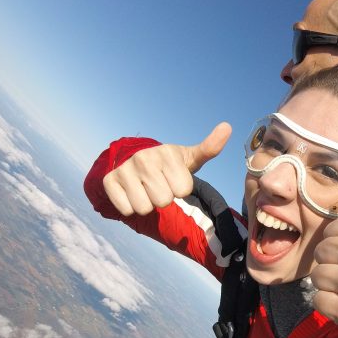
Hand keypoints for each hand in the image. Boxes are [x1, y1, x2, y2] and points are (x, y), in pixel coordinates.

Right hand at [103, 122, 230, 215]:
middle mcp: (144, 158)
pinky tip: (131, 193)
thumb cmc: (168, 165)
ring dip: (147, 204)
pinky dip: (130, 207)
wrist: (134, 162)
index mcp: (166, 153)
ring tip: (145, 190)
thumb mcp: (189, 158)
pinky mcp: (109, 181)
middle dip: (163, 197)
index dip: (180, 188)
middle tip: (159, 185)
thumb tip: (228, 127)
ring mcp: (125, 169)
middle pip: (163, 200)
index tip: (173, 178)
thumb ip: (209, 147)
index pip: (183, 189)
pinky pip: (126, 210)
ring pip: (144, 208)